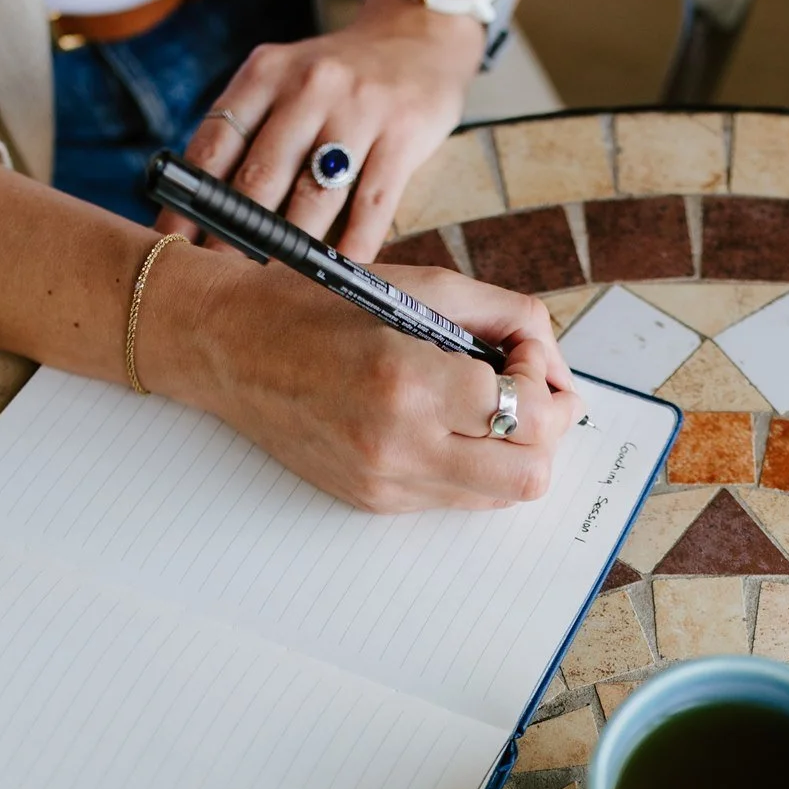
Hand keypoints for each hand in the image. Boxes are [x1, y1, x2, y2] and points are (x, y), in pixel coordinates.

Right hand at [148, 250, 581, 512]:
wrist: (232, 348)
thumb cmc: (324, 306)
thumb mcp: (423, 286)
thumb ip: (507, 317)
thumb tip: (557, 366)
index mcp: (410, 381)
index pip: (528, 411)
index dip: (545, 380)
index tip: (521, 352)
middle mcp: (399, 444)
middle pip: (531, 473)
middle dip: (548, 429)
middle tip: (528, 391)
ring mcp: (385, 483)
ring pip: (500, 496)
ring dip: (514, 452)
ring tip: (487, 407)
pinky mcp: (373, 503)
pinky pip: (456, 500)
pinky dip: (471, 466)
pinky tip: (447, 426)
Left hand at [160, 0, 484, 260]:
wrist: (419, 38)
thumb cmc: (340, 80)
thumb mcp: (286, 83)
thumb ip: (251, 132)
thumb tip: (204, 210)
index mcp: (265, 73)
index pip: (215, 145)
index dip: (189, 201)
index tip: (171, 242)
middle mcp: (308, 85)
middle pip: (260, 176)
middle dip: (234, 237)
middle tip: (216, 282)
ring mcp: (358, 109)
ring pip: (315, 195)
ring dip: (291, 250)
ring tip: (271, 289)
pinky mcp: (403, 134)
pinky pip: (372, 203)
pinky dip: (355, 245)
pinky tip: (339, 274)